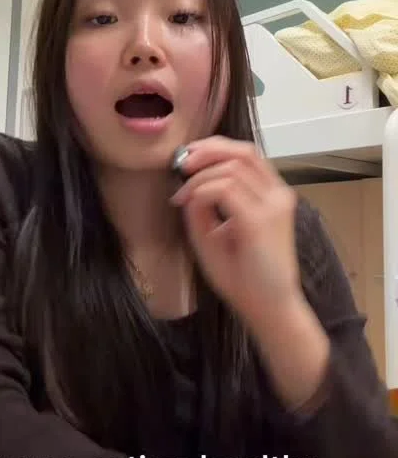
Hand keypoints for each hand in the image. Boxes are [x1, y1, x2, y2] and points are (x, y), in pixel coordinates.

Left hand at [170, 136, 301, 330]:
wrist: (267, 308)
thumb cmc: (244, 276)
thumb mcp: (214, 234)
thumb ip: (203, 206)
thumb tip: (189, 185)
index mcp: (272, 196)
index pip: (246, 154)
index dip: (213, 149)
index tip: (185, 163)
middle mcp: (278, 195)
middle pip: (243, 151)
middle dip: (206, 150)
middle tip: (180, 164)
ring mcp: (273, 205)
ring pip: (232, 166)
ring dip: (199, 177)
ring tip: (181, 197)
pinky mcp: (262, 219)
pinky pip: (225, 188)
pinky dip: (202, 192)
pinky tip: (190, 205)